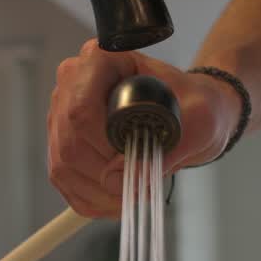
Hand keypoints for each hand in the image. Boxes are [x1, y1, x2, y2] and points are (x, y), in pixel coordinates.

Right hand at [47, 39, 242, 217]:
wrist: (191, 114)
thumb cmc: (196, 106)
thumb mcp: (199, 123)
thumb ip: (165, 150)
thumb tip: (114, 178)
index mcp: (102, 60)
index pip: (81, 110)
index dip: (102, 147)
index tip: (134, 161)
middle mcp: (73, 82)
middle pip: (69, 144)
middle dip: (104, 178)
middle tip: (139, 187)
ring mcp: (62, 113)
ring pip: (63, 167)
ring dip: (98, 194)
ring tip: (133, 196)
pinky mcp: (62, 142)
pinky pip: (65, 182)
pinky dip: (91, 200)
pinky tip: (118, 200)